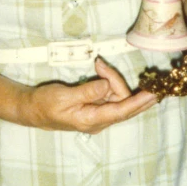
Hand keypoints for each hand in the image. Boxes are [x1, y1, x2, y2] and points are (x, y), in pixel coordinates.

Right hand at [22, 57, 157, 133]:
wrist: (33, 110)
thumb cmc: (46, 104)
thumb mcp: (64, 97)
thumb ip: (87, 92)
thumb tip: (107, 85)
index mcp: (91, 120)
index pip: (121, 111)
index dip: (139, 102)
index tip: (153, 94)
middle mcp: (100, 121)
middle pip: (122, 101)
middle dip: (116, 80)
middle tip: (100, 64)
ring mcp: (99, 115)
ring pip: (117, 96)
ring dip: (111, 78)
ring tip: (97, 65)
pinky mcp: (96, 108)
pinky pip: (111, 94)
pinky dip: (108, 81)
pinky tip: (100, 70)